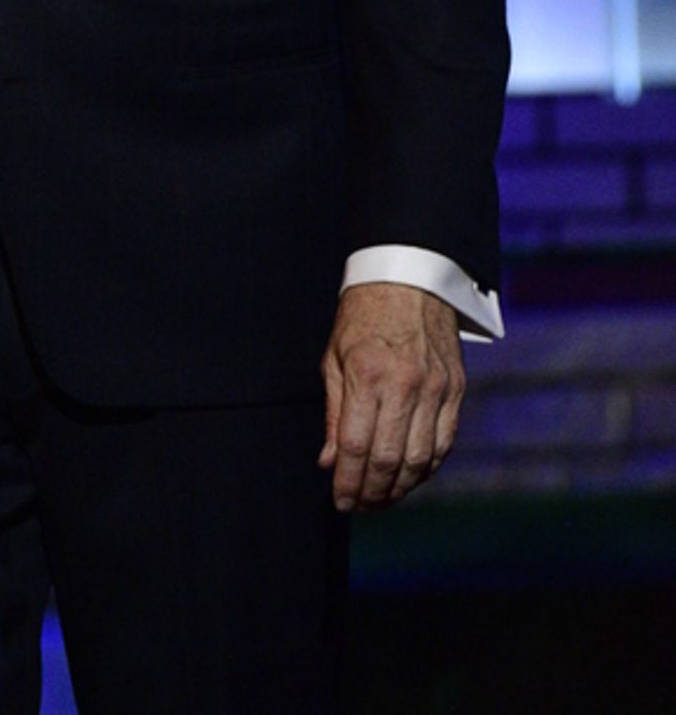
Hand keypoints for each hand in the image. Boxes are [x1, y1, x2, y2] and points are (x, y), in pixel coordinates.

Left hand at [319, 282, 463, 511]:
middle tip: (359, 506)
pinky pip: (444, 443)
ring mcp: (436, 388)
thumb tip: (330, 462)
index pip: (357, 446)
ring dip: (400, 488)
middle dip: (372, 493)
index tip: (340, 501)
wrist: (409, 279)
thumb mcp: (334, 358)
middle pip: (389, 459)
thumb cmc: (363, 317)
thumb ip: (334, 414)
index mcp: (367, 374)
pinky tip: (409, 477)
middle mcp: (405, 384)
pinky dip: (427, 468)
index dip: (347, 482)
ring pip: (420, 459)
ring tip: (382, 498)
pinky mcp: (456, 390)